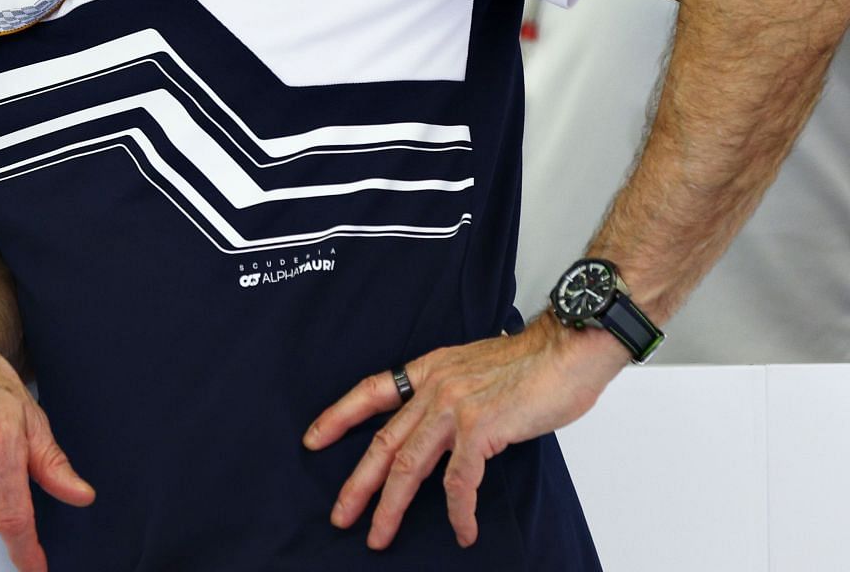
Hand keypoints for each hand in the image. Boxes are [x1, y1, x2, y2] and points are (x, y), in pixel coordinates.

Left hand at [303, 315, 627, 549]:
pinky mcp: (482, 428)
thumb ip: (451, 397)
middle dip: (358, 483)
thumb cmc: (532, 363)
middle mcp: (434, 388)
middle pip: (384, 443)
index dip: (338, 417)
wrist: (569, 348)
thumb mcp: (474, 369)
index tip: (313, 440)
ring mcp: (455, 408)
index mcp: (429, 371)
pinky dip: (459, 511)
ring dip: (392, 507)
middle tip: (341, 514)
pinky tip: (462, 531)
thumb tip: (442, 434)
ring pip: (409, 466)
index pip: (370, 393)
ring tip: (380, 535)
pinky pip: (460, 481)